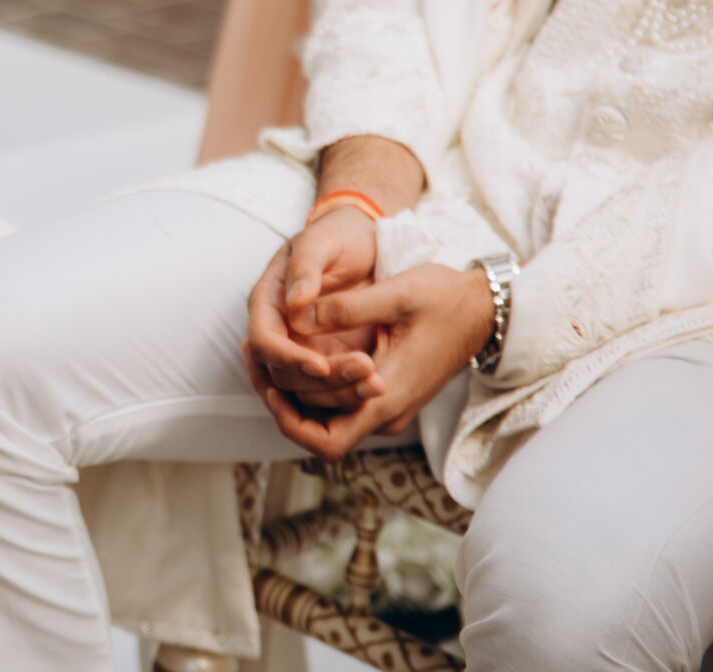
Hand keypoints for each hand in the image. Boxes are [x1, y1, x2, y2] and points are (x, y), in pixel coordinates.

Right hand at [245, 207, 380, 402]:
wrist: (366, 241)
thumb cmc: (339, 236)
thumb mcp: (322, 241)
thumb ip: (305, 267)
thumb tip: (294, 301)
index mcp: (268, 301)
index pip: (263, 341)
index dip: (287, 358)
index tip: (320, 366)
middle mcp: (280, 330)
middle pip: (281, 373)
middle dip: (320, 381)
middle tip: (364, 372)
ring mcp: (303, 347)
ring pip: (305, 388)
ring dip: (338, 393)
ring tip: (376, 384)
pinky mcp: (329, 358)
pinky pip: (330, 389)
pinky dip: (349, 396)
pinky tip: (374, 389)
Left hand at [257, 263, 493, 461]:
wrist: (484, 308)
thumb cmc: (446, 299)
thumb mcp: (398, 294)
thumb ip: (349, 308)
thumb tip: (298, 314)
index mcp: (387, 398)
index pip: (325, 442)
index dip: (288, 421)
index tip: (266, 383)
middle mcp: (385, 413)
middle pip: (316, 430)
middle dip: (280, 398)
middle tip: (251, 353)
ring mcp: (386, 407)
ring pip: (325, 417)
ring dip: (292, 390)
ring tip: (261, 348)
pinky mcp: (386, 394)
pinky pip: (338, 403)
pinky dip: (311, 383)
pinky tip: (290, 349)